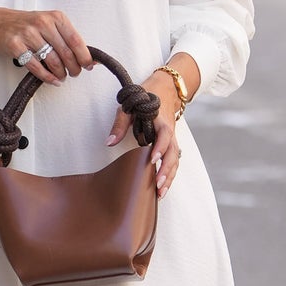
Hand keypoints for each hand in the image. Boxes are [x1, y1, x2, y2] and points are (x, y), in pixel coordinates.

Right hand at [0, 4, 89, 83]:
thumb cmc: (26, 25)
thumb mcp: (48, 23)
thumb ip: (66, 37)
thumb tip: (88, 56)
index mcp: (55, 17)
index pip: (75, 40)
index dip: (84, 56)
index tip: (89, 66)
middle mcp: (42, 23)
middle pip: (66, 52)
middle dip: (73, 68)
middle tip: (74, 73)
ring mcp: (28, 34)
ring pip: (52, 61)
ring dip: (60, 73)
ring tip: (62, 77)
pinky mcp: (16, 46)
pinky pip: (36, 67)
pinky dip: (47, 77)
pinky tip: (52, 80)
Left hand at [108, 70, 180, 197]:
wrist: (163, 91)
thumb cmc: (143, 100)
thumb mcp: (128, 108)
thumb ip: (119, 125)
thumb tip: (109, 143)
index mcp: (160, 121)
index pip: (164, 135)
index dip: (160, 148)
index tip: (152, 160)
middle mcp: (170, 132)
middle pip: (173, 153)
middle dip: (166, 170)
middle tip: (157, 185)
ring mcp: (172, 140)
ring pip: (175, 160)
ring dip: (169, 176)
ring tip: (160, 193)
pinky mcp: (171, 146)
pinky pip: (173, 162)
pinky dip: (169, 175)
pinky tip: (161, 188)